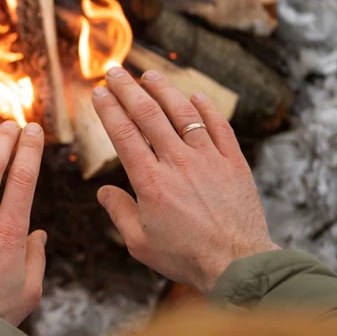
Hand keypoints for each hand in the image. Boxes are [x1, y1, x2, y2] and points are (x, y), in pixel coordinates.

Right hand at [91, 67, 277, 291]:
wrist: (237, 264)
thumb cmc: (186, 257)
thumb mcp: (140, 242)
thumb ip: (119, 212)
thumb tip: (104, 192)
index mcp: (150, 182)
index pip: (124, 134)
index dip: (109, 110)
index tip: (99, 92)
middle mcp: (178, 163)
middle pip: (148, 115)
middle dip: (128, 89)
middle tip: (115, 71)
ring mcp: (208, 160)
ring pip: (183, 114)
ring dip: (164, 90)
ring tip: (150, 75)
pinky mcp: (233, 164)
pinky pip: (219, 128)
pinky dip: (207, 109)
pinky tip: (195, 96)